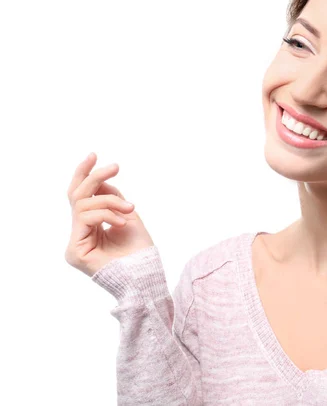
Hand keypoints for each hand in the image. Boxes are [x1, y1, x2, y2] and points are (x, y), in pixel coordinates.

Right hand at [65, 152, 154, 276]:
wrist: (147, 276)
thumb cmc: (141, 251)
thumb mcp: (127, 215)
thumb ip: (111, 199)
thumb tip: (100, 183)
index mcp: (90, 227)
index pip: (81, 197)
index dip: (84, 174)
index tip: (94, 155)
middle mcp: (79, 234)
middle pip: (77, 196)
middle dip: (95, 177)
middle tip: (115, 166)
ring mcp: (75, 243)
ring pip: (83, 204)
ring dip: (110, 201)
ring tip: (130, 209)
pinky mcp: (75, 251)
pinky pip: (85, 218)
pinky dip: (106, 214)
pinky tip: (122, 222)